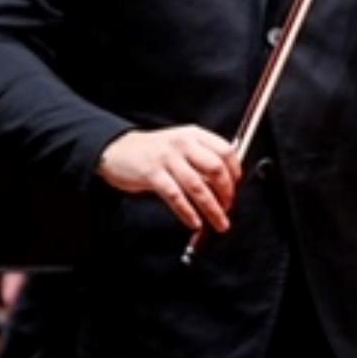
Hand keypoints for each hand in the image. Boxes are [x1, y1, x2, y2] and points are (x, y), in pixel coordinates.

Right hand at [96, 126, 241, 232]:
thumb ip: (202, 158)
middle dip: (227, 191)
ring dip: (212, 208)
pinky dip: (188, 212)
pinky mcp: (152, 174)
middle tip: (229, 207)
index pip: (226, 150)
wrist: (117, 149)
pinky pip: (175, 196)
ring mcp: (167, 159)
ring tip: (219, 221)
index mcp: (194, 135)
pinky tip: (195, 222)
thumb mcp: (181, 145)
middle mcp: (183, 144)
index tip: (238, 187)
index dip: (236, 172)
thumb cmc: (154, 150)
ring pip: (197, 186)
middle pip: (215, 168)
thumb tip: (225, 183)